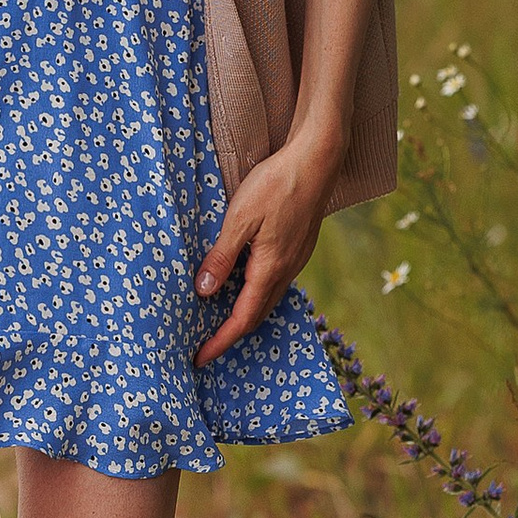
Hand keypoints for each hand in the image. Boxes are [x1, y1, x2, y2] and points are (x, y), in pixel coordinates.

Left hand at [194, 128, 341, 361]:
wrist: (317, 160)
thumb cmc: (277, 184)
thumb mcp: (239, 219)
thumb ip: (221, 257)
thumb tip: (204, 292)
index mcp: (270, 269)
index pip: (242, 319)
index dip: (220, 341)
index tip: (200, 358)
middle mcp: (287, 270)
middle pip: (257, 315)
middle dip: (231, 335)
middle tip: (206, 344)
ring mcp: (296, 259)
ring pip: (268, 299)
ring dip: (245, 315)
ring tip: (221, 320)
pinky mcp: (299, 247)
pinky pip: (276, 282)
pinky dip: (257, 294)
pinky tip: (244, 283)